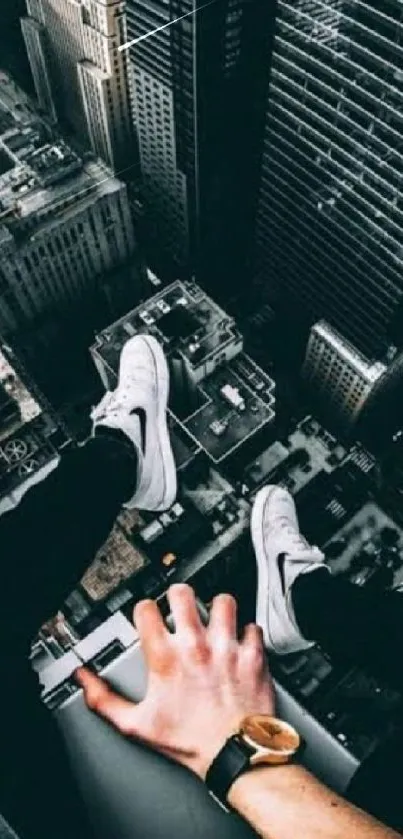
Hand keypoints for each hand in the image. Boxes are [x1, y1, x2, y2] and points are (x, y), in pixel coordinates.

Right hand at [75, 584, 274, 779]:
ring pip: (223, 601)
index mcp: (165, 657)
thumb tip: (86, 680)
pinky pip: (253, 627)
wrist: (236, 755)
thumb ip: (105, 700)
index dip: (144, 611)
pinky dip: (247, 634)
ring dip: (217, 609)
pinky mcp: (253, 654)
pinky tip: (241, 644)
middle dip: (178, 598)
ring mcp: (227, 646)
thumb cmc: (191, 742)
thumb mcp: (137, 725)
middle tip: (180, 609)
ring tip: (214, 621)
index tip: (149, 619)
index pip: (146, 608)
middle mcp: (196, 645)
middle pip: (182, 593)